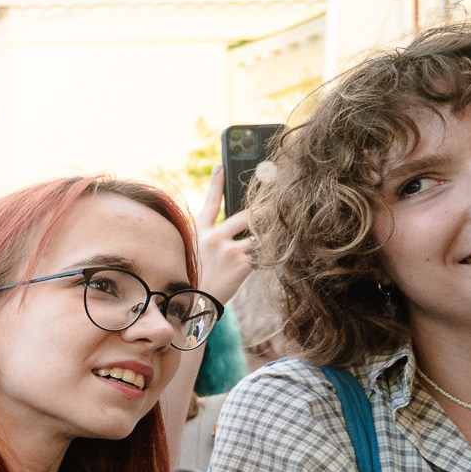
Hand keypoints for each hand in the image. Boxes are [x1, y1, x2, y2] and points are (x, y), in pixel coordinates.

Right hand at [195, 170, 257, 305]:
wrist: (195, 305)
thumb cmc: (197, 279)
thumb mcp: (197, 254)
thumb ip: (215, 239)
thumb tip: (244, 227)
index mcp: (200, 233)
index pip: (210, 203)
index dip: (216, 184)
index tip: (220, 166)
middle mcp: (213, 237)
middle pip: (246, 216)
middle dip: (264, 213)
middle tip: (275, 209)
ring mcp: (228, 249)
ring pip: (258, 238)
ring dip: (265, 243)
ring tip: (266, 247)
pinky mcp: (242, 263)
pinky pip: (261, 256)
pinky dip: (264, 260)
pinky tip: (256, 268)